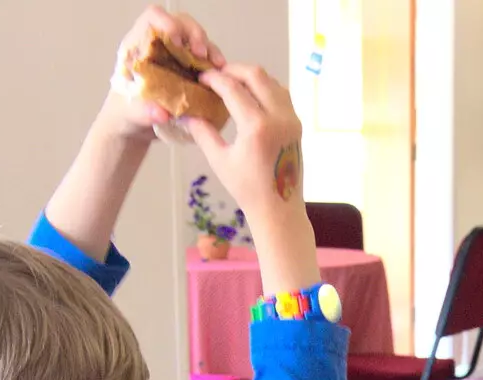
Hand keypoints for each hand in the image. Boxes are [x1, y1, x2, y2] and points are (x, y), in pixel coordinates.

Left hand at [106, 6, 222, 141]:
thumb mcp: (129, 114)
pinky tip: (222, 74)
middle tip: (200, 54)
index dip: (167, 22)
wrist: (134, 127)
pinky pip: (206, 59)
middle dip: (195, 34)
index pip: (153, 18)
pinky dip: (216, 64)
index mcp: (139, 46)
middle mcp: (160, 46)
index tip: (177, 41)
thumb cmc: (126, 114)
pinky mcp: (190, 70)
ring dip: (209, 49)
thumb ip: (142, 112)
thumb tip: (162, 113)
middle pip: (181, 24)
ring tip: (216, 65)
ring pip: (197, 39)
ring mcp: (176, 57)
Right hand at [183, 65, 317, 295]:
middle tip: (217, 74)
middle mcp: (279, 118)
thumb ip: (202, 131)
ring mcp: (291, 120)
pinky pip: (282, 94)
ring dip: (251, 76)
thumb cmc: (247, 189)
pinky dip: (265, 88)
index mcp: (257, 127)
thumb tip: (185, 112)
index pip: (233, 88)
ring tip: (232, 82)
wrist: (279, 208)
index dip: (214, 79)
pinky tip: (250, 95)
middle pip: (256, 75)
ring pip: (272, 81)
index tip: (202, 78)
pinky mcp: (297, 124)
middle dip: (233, 70)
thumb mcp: (219, 160)